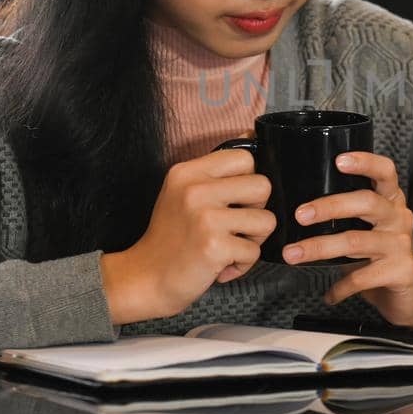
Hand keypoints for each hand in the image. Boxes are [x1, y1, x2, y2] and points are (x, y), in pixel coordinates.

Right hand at [100, 147, 275, 324]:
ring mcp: (205, 217)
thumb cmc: (171, 237)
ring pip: (267, 220)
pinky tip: (221, 265)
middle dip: (258, 210)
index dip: (249, 180)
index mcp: (188, 172)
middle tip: (235, 225)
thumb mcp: (183, 193)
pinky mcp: (213, 246)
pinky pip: (254, 251)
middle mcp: (195, 189)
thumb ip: (214, 173)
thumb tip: (253, 135)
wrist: (145, 278)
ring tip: (229, 246)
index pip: (245, 157)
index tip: (235, 200)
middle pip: (263, 186)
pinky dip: (242, 263)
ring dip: (254, 240)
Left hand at [281, 152, 412, 326]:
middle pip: (366, 202)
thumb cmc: (379, 256)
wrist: (409, 294)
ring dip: (320, 248)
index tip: (339, 160)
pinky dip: (339, 287)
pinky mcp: (400, 271)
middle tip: (300, 215)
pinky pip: (362, 277)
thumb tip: (299, 208)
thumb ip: (346, 215)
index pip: (385, 172)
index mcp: (391, 201)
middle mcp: (399, 217)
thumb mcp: (367, 228)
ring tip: (293, 254)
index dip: (365, 162)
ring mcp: (401, 245)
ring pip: (356, 241)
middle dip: (329, 206)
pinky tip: (328, 294)